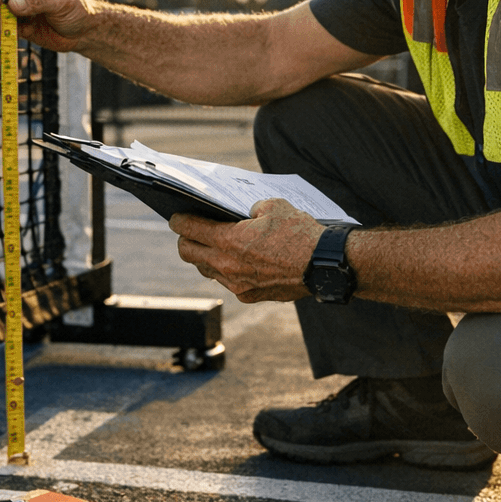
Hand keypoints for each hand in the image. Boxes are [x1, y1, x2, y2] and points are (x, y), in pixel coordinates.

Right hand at [0, 0, 98, 51]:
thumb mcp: (61, 2)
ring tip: (6, 31)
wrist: (84, 32)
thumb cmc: (78, 10)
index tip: (0, 1)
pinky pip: (2, 27)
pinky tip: (15, 37)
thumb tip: (12, 4)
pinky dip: (3, 33)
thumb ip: (37, 1)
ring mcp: (18, 7)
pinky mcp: (18, 24)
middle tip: (0, 19)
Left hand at [171, 199, 326, 302]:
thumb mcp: (274, 206)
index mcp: (228, 240)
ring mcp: (237, 283)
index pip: (189, 229)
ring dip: (206, 257)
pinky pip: (228, 282)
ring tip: (213, 246)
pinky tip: (237, 261)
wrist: (324, 265)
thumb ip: (251, 209)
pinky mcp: (250, 295)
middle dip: (185, 240)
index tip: (176, 218)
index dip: (179, 221)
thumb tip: (246, 214)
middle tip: (190, 232)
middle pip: (188, 254)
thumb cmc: (301, 233)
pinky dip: (227, 271)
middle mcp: (227, 265)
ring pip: (206, 270)